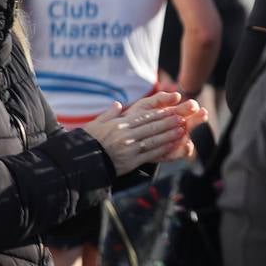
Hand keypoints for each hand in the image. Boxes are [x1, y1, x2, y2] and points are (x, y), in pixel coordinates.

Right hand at [81, 91, 202, 175]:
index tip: (170, 111)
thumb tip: (118, 104)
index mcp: (119, 125)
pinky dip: (163, 149)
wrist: (82, 161)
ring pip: (154, 139)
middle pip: (151, 127)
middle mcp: (126, 135)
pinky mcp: (131, 161)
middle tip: (182, 118)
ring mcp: (130, 148)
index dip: (159, 114)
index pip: (143, 118)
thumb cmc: (89, 141)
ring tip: (182, 130)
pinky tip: (172, 146)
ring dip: (169, 135)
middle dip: (168, 122)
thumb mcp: (96, 123)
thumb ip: (109, 114)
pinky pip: (150, 154)